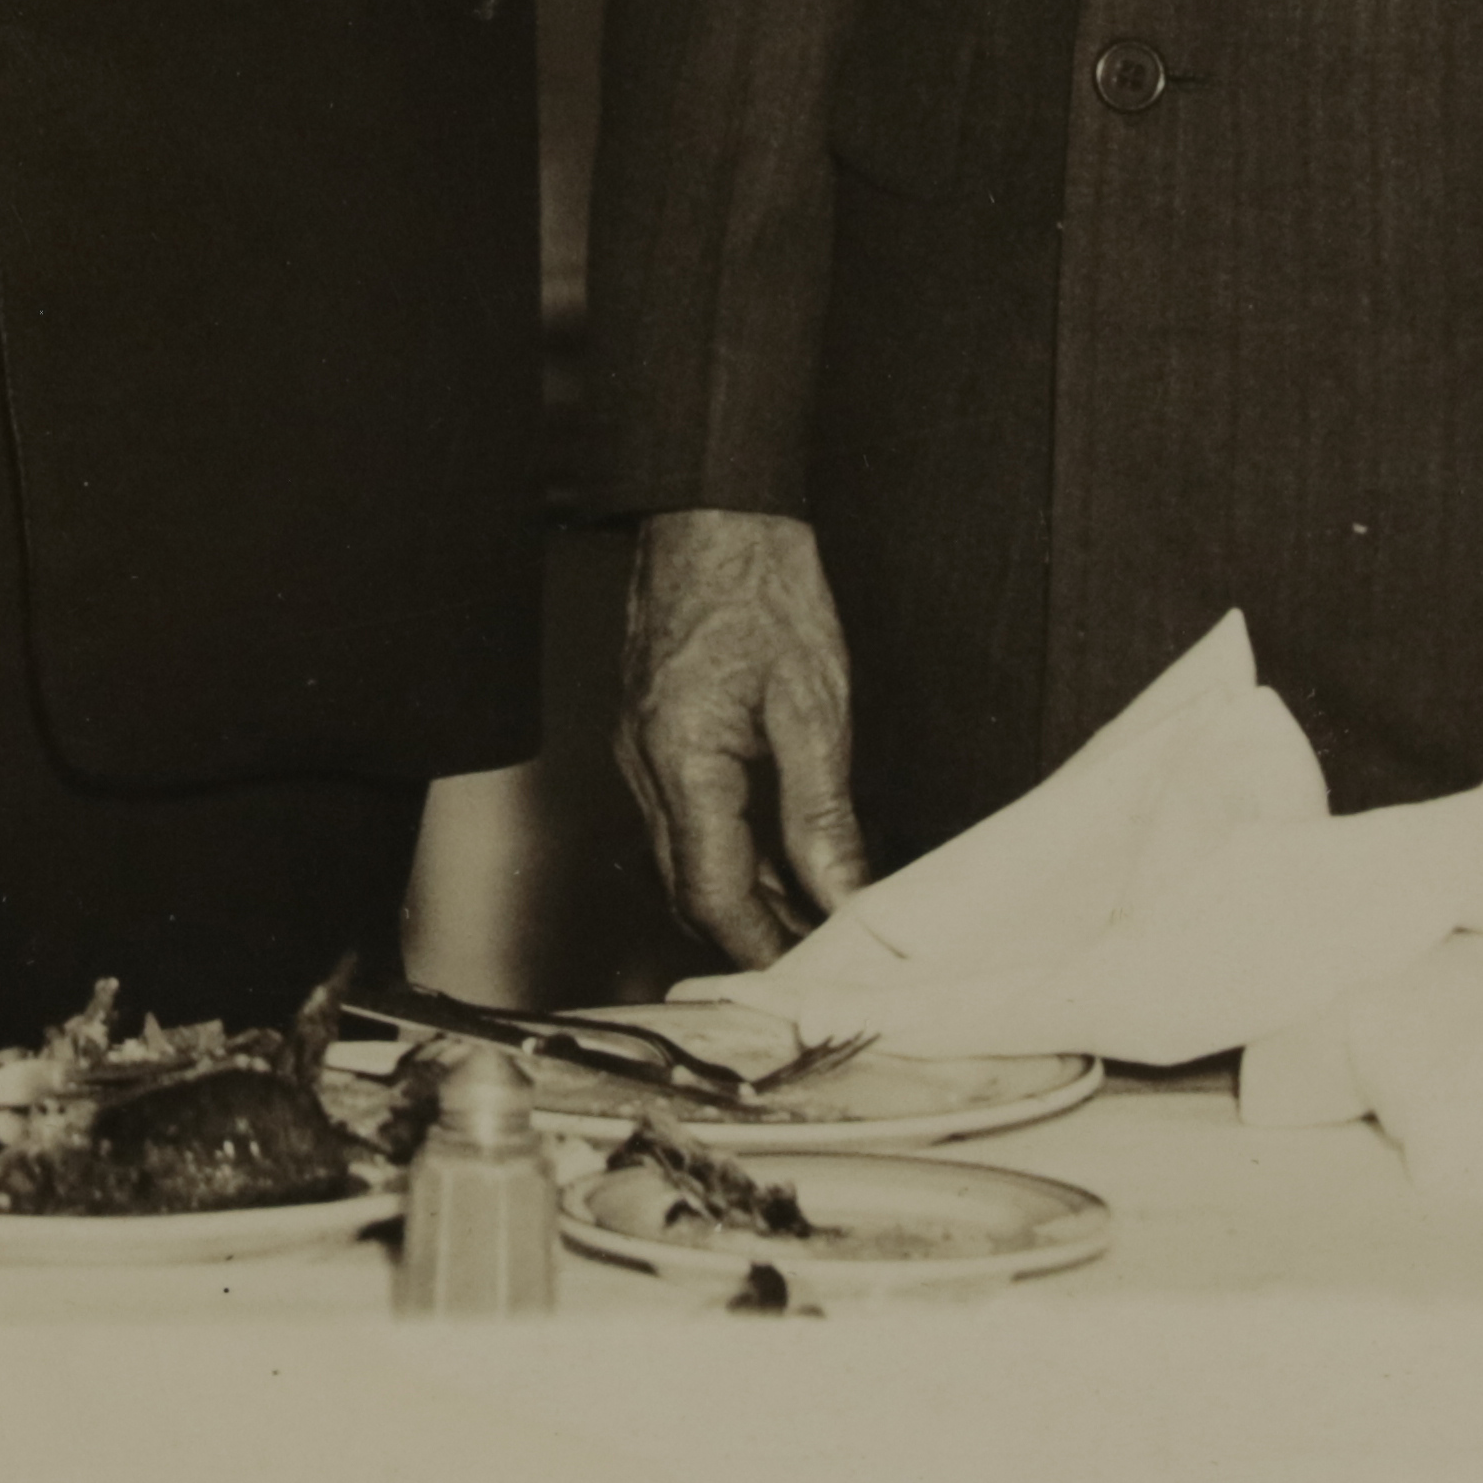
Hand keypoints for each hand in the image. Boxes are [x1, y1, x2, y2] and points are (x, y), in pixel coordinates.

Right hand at [617, 507, 873, 970]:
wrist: (711, 509)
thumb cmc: (761, 588)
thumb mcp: (813, 708)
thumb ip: (822, 817)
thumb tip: (844, 897)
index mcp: (681, 763)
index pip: (714, 896)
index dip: (765, 949)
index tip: (817, 974)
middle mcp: (644, 766)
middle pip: (689, 890)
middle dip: (754, 936)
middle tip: (826, 958)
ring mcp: (638, 751)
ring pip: (682, 861)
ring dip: (743, 899)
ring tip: (815, 917)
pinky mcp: (649, 735)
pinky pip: (680, 821)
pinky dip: (728, 853)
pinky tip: (780, 856)